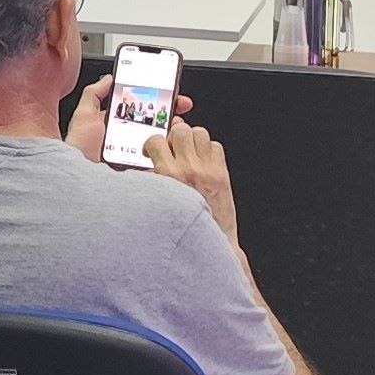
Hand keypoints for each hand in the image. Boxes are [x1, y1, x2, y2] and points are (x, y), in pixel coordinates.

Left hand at [65, 74, 194, 164]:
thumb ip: (94, 94)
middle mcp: (131, 137)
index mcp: (120, 123)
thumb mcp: (83, 115)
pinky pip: (160, 157)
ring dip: (174, 129)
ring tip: (177, 123)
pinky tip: (171, 141)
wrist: (78, 175)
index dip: (159, 98)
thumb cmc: (79, 147)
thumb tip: (110, 77)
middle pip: (158, 122)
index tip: (173, 91)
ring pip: (163, 139)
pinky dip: (169, 149)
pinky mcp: (142, 166)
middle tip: (180, 105)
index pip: (144, 108)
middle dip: (173, 111)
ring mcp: (138, 152)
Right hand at [147, 119, 239, 238]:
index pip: (156, 141)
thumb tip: (152, 160)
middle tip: (173, 148)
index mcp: (167, 176)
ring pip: (200, 133)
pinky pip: (216, 147)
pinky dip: (209, 150)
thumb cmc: (181, 229)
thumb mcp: (158, 201)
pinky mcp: (222, 174)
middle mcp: (188, 169)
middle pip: (181, 130)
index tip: (153, 149)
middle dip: (174, 136)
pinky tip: (203, 162)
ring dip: (193, 140)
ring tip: (189, 152)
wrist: (210, 244)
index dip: (153, 143)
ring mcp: (208, 170)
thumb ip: (153, 178)